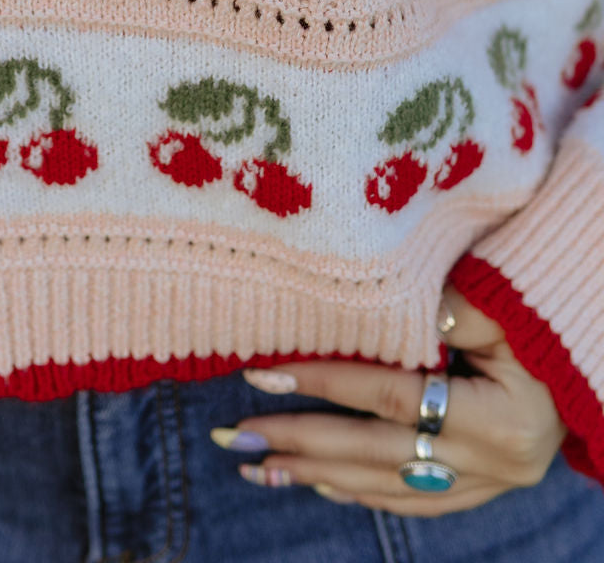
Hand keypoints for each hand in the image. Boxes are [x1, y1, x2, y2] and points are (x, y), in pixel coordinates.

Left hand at [217, 287, 566, 514]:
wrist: (589, 345)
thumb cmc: (538, 309)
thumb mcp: (498, 303)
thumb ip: (440, 309)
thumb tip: (363, 308)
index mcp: (501, 418)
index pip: (390, 398)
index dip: (324, 382)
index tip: (261, 374)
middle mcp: (496, 464)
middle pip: (377, 454)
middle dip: (301, 443)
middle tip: (236, 433)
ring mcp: (490, 483)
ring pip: (388, 486)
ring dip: (318, 473)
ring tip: (257, 461)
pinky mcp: (483, 488)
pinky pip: (411, 500)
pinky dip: (360, 490)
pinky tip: (315, 480)